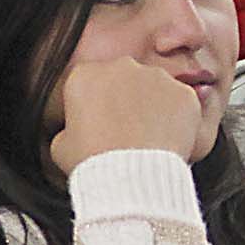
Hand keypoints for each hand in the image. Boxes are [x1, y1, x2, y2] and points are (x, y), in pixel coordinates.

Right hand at [49, 58, 205, 174]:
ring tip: (149, 137)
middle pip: (124, 77)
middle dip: (125, 98)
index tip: (100, 123)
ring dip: (152, 105)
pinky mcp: (183, 93)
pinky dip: (177, 117)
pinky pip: (180, 101)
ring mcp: (156, 77)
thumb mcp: (61, 145)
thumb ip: (71, 126)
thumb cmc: (91, 162)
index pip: (91, 81)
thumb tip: (79, 129)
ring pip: (154, 86)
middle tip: (126, 129)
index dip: (95, 103)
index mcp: (85, 75)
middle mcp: (120, 66)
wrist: (131, 177)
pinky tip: (167, 139)